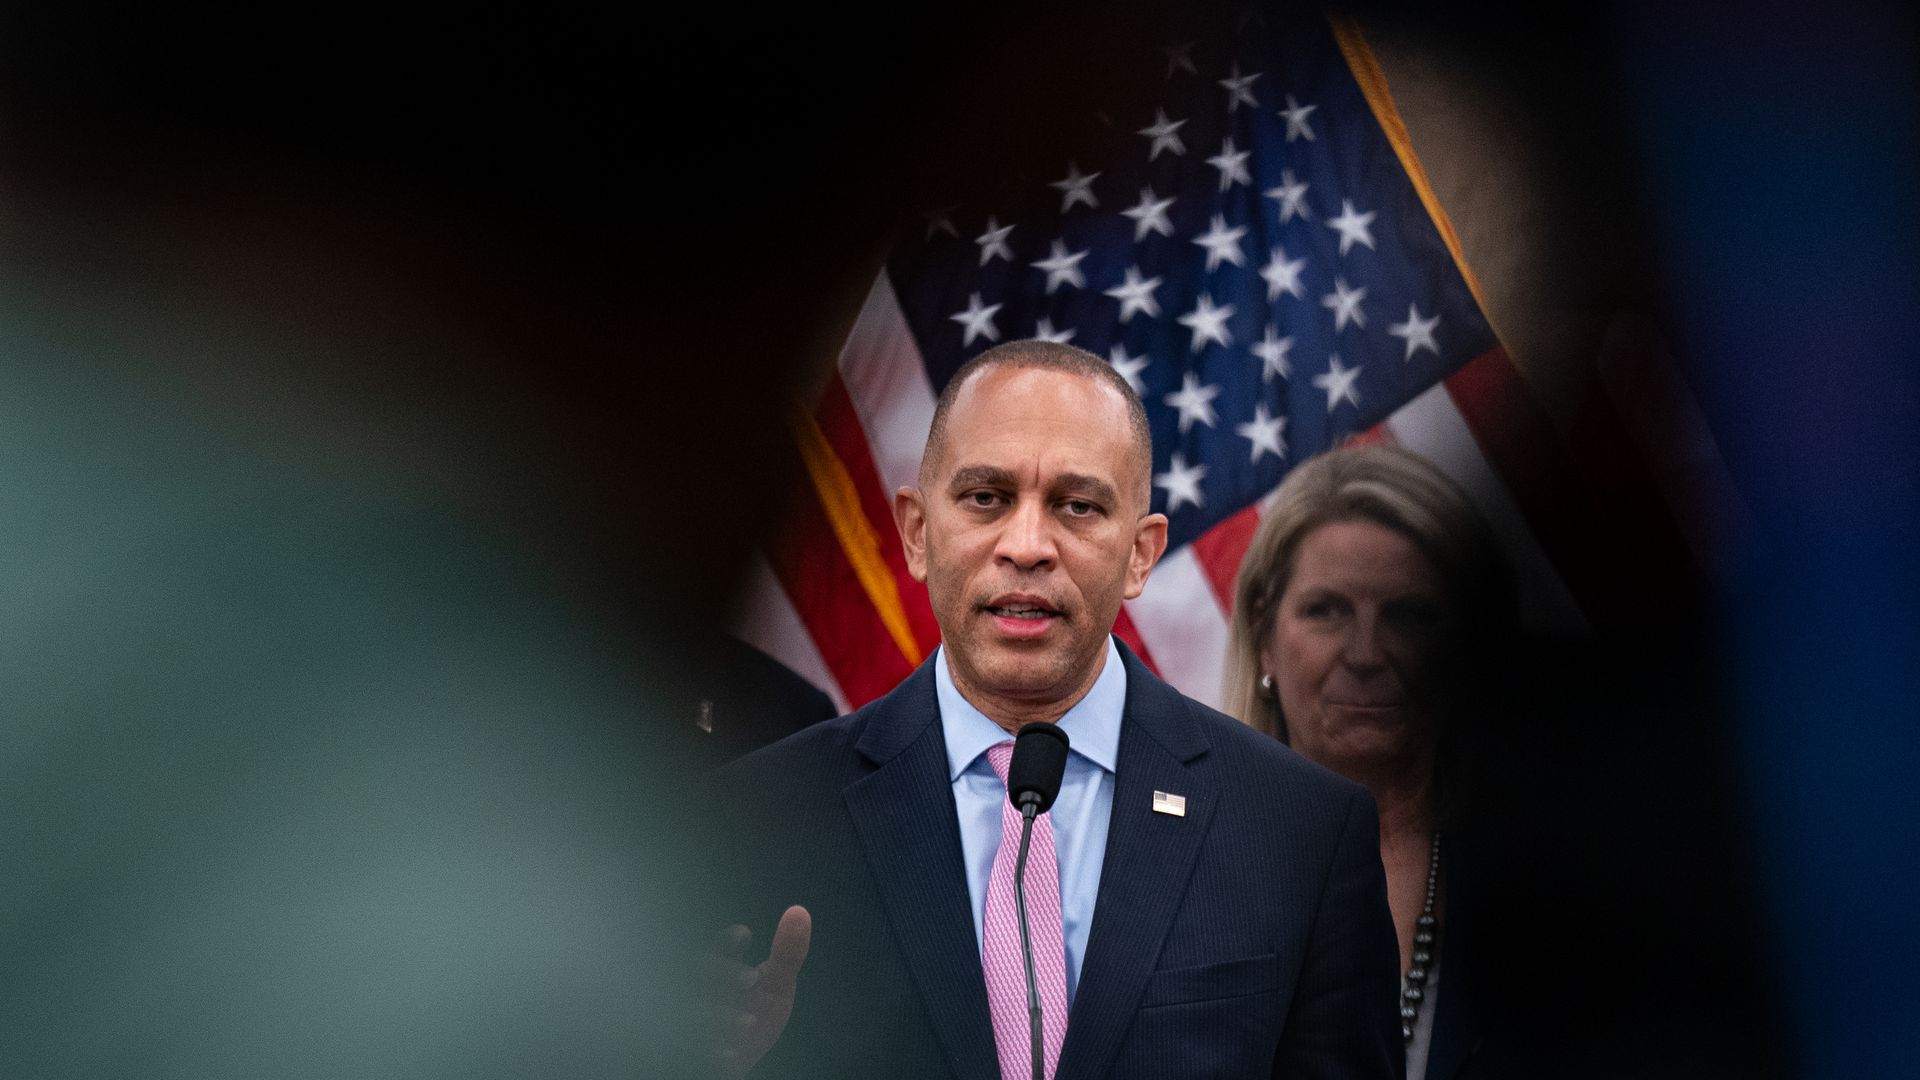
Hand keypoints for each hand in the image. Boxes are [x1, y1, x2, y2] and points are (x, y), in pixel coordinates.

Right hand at [714, 905, 811, 1077]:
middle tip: (751, 979)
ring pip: (696, 1011)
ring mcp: (700, 1020)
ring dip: (720, 1015)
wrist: (740, 1056)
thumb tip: (799, 911)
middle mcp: (707, 991)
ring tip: (749, 1020)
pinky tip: (729, 1055)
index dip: (728, 939)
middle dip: (722, 972)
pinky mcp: (699, 1050)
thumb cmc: (755, 1011)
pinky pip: (697, 1049)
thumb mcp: (776, 984)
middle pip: (700, 972)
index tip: (745, 934)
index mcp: (726, 970)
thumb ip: (788, 953)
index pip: (720, 947)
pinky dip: (713, 1051)